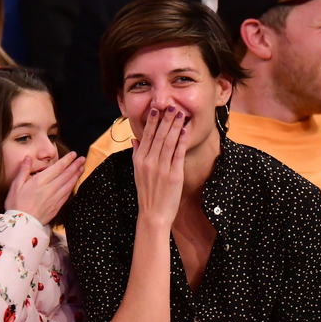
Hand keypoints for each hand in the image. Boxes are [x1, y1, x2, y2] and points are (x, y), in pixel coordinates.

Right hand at [4, 151, 84, 224]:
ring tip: (82, 168)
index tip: (73, 154)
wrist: (21, 225)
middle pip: (66, 175)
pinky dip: (72, 186)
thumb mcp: (15, 185)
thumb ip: (23, 170)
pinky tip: (75, 183)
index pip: (57, 168)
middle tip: (82, 159)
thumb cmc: (16, 204)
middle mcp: (50, 189)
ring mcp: (55, 199)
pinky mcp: (57, 207)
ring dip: (77, 175)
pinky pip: (67, 194)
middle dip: (75, 166)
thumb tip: (28, 157)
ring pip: (69, 184)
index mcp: (39, 181)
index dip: (67, 160)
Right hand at [132, 106, 188, 226]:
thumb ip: (137, 154)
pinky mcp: (173, 175)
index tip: (155, 110)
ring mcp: (161, 168)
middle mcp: (149, 162)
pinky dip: (181, 141)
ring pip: (168, 142)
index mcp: (139, 160)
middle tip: (171, 107)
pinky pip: (178, 154)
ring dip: (174, 126)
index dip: (151, 122)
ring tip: (179, 114)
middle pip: (158, 136)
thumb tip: (135, 139)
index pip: (145, 136)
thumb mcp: (137, 173)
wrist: (153, 214)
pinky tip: (184, 131)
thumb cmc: (147, 194)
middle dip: (165, 120)